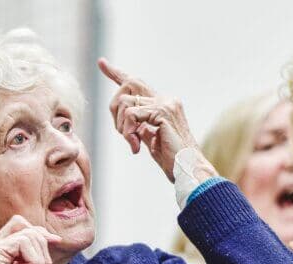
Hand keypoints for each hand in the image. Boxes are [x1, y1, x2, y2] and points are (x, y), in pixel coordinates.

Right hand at [0, 215, 59, 263]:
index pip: (17, 225)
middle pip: (21, 224)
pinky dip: (35, 260)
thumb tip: (48, 234)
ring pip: (26, 234)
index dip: (38, 232)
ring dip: (39, 257)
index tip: (54, 242)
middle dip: (40, 242)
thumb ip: (29, 253)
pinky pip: (24, 243)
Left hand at [98, 58, 210, 181]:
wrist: (189, 170)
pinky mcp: (162, 112)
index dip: (117, 74)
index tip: (102, 63)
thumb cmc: (173, 160)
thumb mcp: (152, 139)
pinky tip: (136, 146)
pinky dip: (128, 131)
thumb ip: (141, 125)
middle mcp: (166, 99)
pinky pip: (131, 114)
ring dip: (122, 127)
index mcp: (164, 104)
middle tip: (125, 136)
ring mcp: (165, 104)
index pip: (136, 84)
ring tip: (134, 144)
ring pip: (125, 103)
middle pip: (126, 90)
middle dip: (115, 112)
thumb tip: (127, 117)